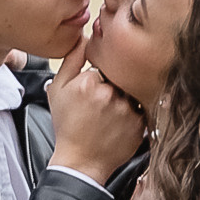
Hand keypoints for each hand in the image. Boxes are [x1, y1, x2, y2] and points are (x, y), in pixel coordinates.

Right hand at [48, 36, 144, 183]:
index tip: (92, 91)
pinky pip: (141, 108)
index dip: (99, 76)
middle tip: (102, 104)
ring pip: (131, 91)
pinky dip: (133, 113)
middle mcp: (110, 93)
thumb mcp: (58, 91)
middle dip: (113, 86)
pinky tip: (118, 124)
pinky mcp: (139, 123)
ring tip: (109, 115)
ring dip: (124, 98)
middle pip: (120, 76)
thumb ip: (71, 61)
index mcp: (88, 82)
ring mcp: (126, 109)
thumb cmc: (68, 127)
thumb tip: (84, 38)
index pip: (104, 64)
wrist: (80, 162)